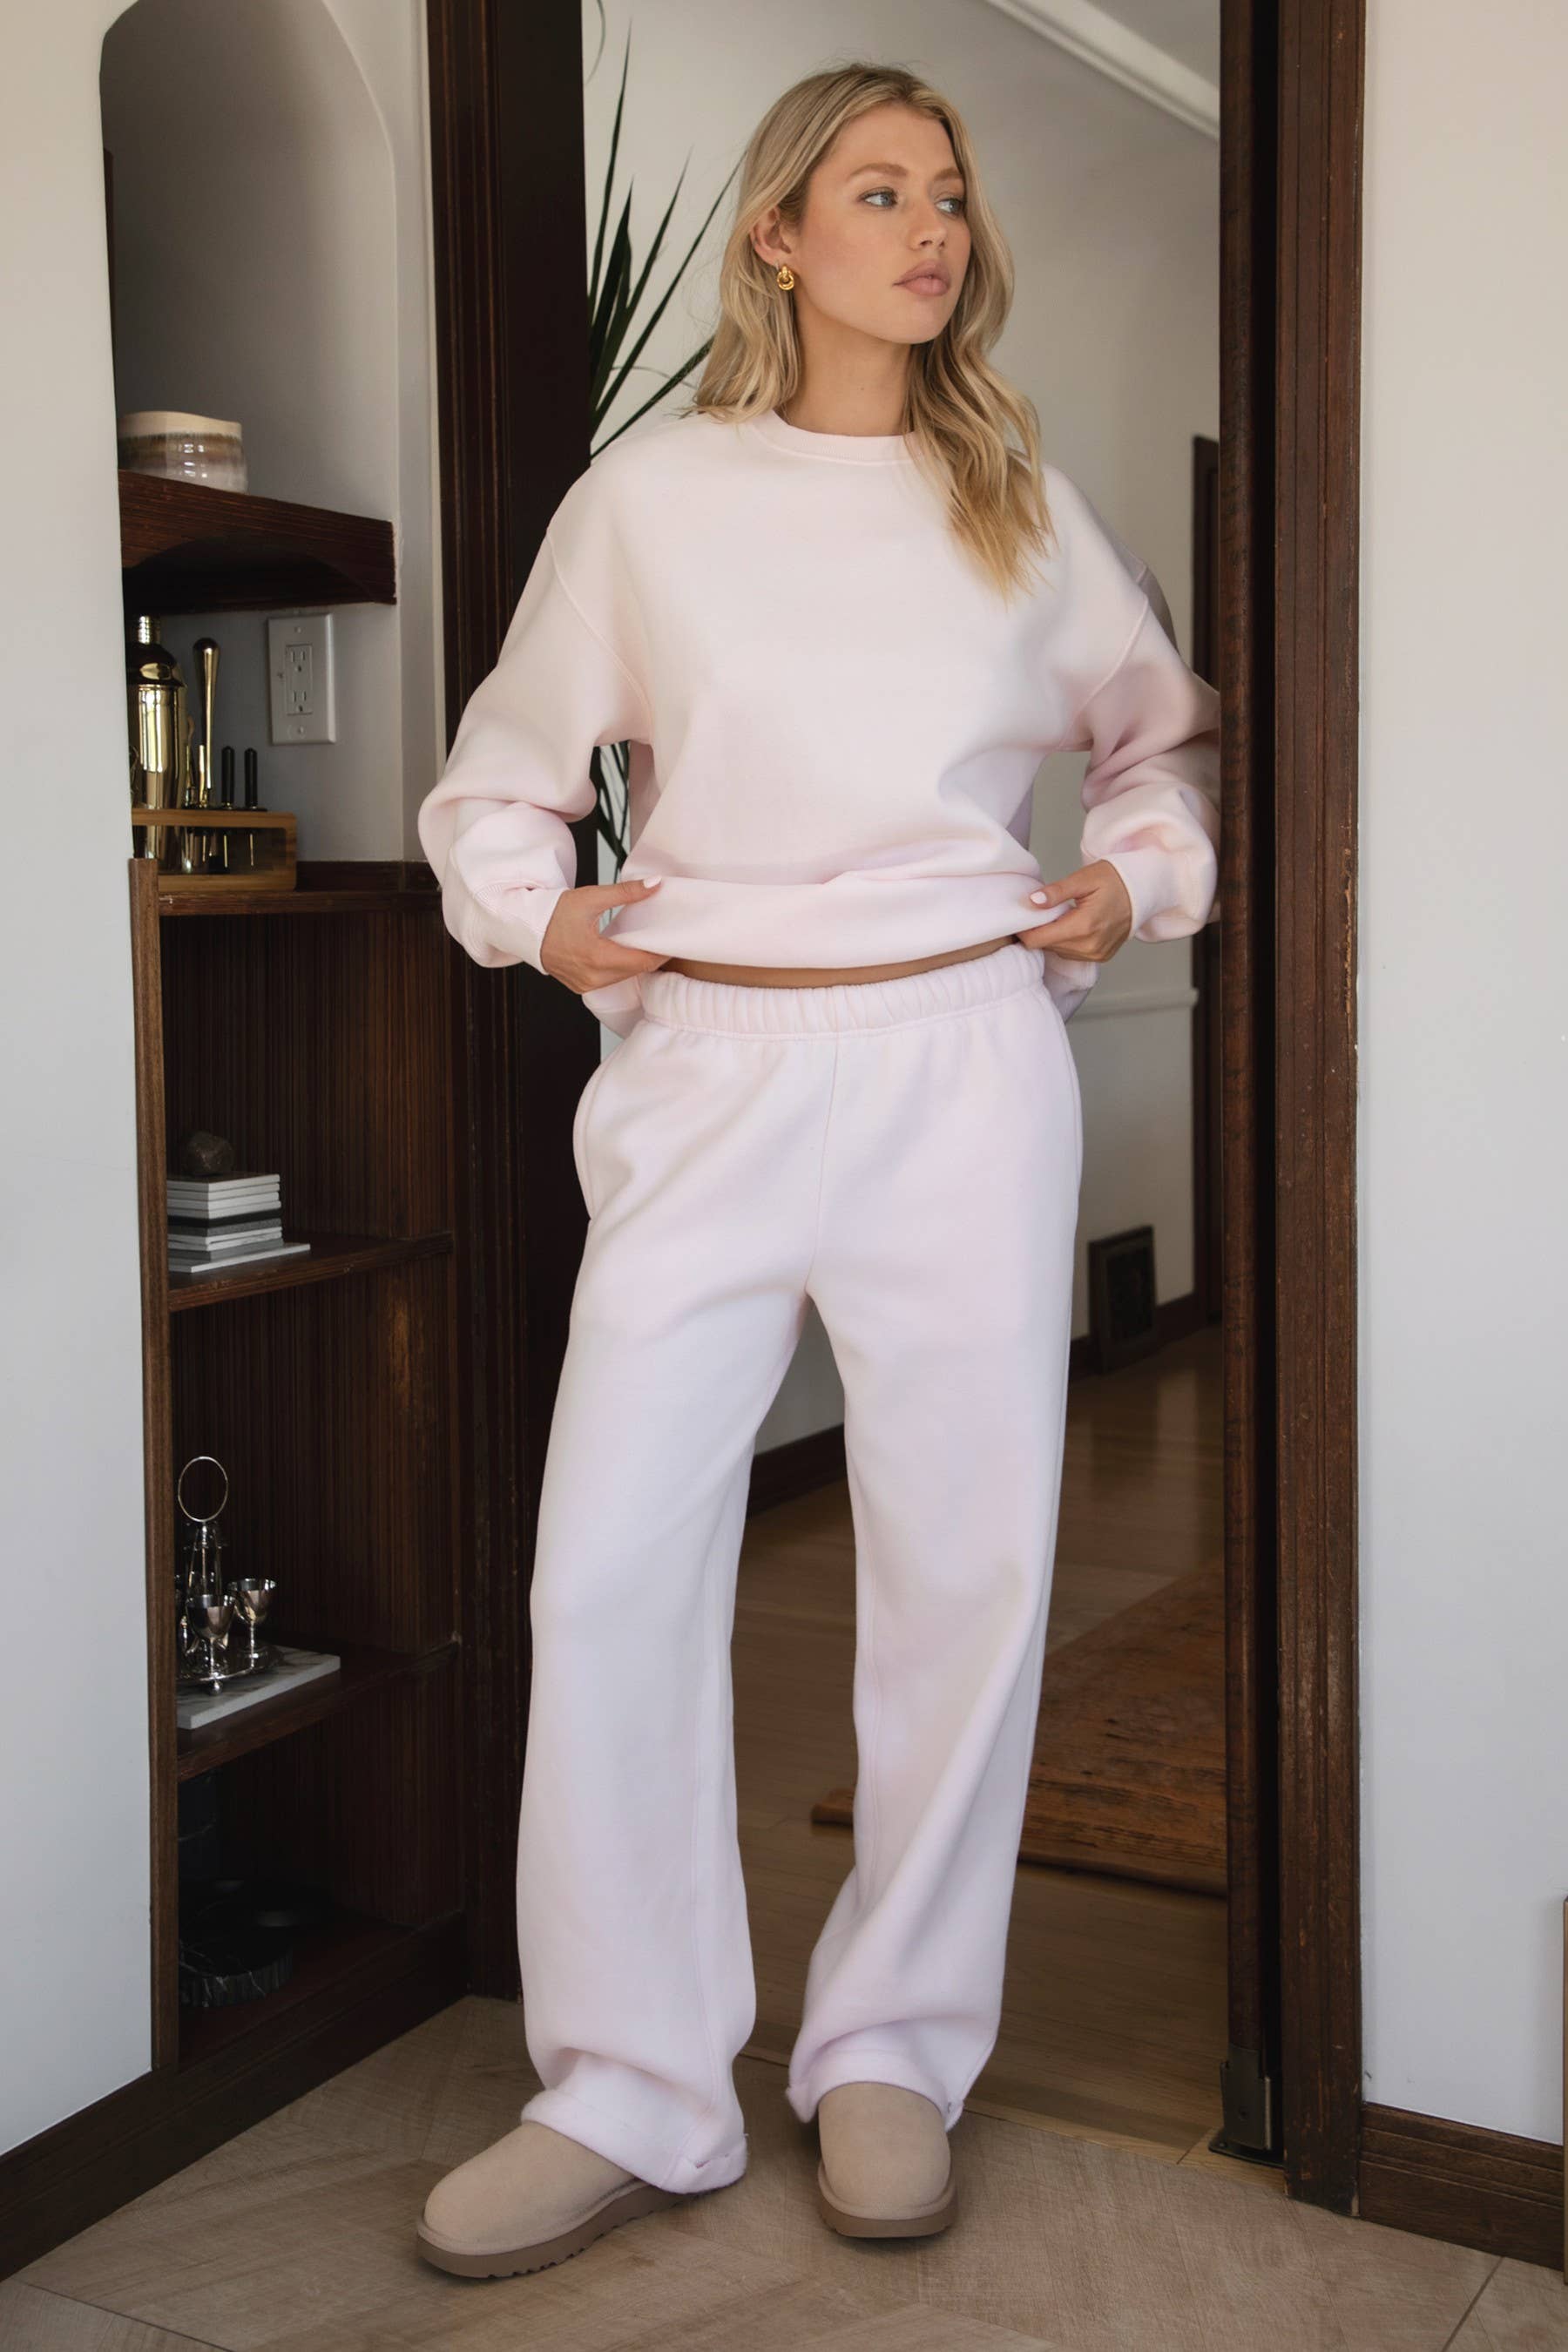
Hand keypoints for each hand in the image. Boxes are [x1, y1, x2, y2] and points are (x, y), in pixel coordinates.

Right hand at [540, 875, 671, 994]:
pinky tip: (624, 953)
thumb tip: (654, 884)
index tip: (674, 939)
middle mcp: (592, 976)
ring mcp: (586, 984)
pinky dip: (620, 968)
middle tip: (663, 938)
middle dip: (651, 956)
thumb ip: (626, 892)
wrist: (526, 928)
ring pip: (624, 977)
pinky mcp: (581, 986)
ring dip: (635, 962)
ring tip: (645, 944)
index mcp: (597, 957)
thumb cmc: (553, 913)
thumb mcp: (591, 898)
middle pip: (635, 970)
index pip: (642, 961)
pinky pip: (610, 980)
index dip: (662, 951)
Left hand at [1013, 860, 1132, 961]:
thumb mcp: (1084, 879)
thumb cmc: (1115, 880)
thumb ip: (1056, 892)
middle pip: (1046, 946)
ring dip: (1053, 936)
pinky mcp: (1100, 956)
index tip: (1020, 917)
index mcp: (1083, 926)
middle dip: (1039, 930)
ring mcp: (1096, 954)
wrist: (1143, 891)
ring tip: (1061, 916)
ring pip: (1058, 951)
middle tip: (1041, 911)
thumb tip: (1033, 901)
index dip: (1024, 930)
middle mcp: (1090, 946)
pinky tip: (1073, 925)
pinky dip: (1066, 942)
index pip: (1038, 939)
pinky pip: (1072, 953)